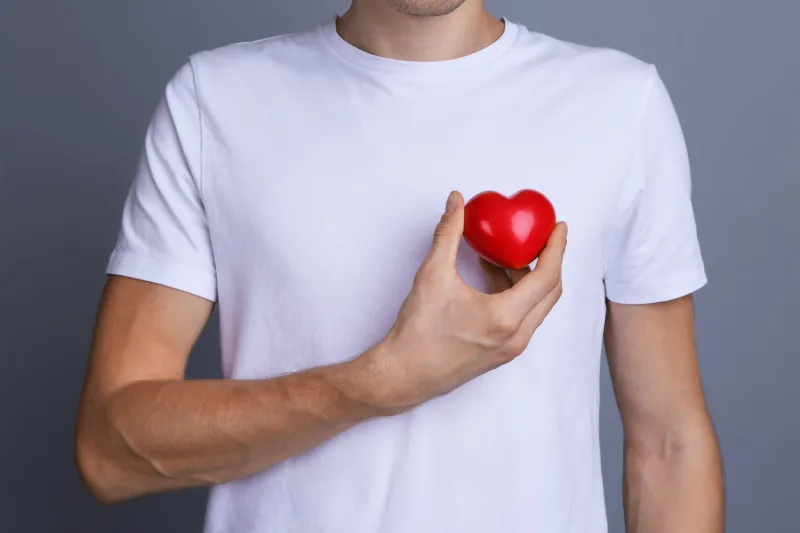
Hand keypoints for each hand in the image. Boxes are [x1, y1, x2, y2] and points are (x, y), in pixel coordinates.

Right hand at [356, 190, 567, 414]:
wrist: (404, 374)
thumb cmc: (418, 331)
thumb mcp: (432, 275)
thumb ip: (448, 234)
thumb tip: (456, 202)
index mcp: (505, 318)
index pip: (547, 277)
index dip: (556, 248)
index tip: (558, 227)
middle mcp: (516, 336)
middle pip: (549, 292)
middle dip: (550, 261)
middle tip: (542, 237)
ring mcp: (510, 348)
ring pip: (536, 306)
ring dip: (529, 278)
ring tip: (507, 253)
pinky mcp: (501, 353)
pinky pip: (522, 318)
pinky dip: (516, 294)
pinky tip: (492, 276)